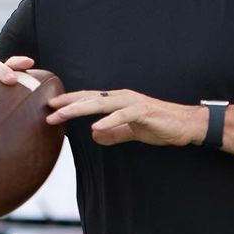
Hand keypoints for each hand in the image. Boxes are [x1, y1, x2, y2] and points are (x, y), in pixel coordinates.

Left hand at [46, 88, 205, 147]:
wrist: (186, 125)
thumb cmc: (160, 125)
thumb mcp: (132, 131)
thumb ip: (114, 133)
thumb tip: (95, 136)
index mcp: (118, 101)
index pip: (89, 99)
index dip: (70, 102)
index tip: (51, 108)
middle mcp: (122, 98)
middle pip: (89, 99)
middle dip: (67, 105)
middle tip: (47, 111)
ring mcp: (133, 103)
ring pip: (100, 105)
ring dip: (79, 109)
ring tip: (62, 115)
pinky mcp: (143, 112)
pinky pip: (122, 117)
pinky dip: (108, 122)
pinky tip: (95, 128)